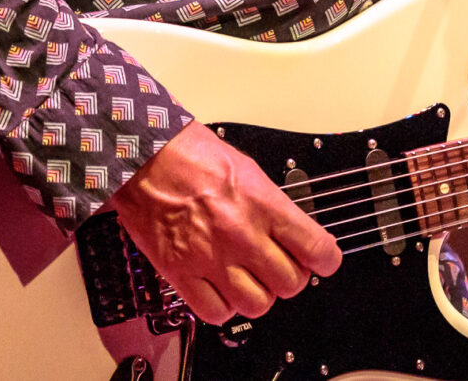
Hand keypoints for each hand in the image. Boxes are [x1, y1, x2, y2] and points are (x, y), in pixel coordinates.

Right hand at [107, 122, 341, 324]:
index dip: (325, 260)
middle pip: (290, 283)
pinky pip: (217, 313)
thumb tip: (290, 230)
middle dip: (288, 276)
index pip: (316, 248)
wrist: (142, 158)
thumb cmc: (188, 154)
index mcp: (262, 203)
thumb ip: (270, 204)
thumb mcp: (245, 168)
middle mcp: (241, 234)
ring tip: (248, 279)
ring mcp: (212, 257)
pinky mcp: (182, 273)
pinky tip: (220, 288)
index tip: (322, 261)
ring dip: (257, 295)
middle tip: (278, 266)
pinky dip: (223, 307)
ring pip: (257, 304)